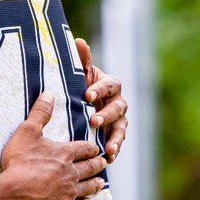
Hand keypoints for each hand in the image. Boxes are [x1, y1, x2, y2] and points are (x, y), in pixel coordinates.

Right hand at [0, 93, 108, 199]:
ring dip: (96, 183)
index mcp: (65, 153)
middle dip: (98, 163)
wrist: (16, 192)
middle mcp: (72, 172)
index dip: (91, 147)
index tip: (95, 147)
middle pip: (91, 167)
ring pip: (89, 187)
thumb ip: (40, 113)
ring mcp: (70, 192)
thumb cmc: (20, 162)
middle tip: (103, 162)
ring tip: (101, 182)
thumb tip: (49, 94)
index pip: (85, 148)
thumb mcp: (27, 132)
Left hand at [75, 38, 127, 161]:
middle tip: (94, 121)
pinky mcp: (114, 134)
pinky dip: (114, 149)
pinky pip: (117, 142)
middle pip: (118, 107)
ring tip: (108, 148)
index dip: (100, 89)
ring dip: (115, 137)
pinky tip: (109, 158)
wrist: (79, 103)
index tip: (87, 94)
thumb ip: (81, 60)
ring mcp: (118, 119)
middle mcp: (117, 101)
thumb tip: (78, 41)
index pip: (110, 84)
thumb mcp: (78, 74)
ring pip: (121, 127)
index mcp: (109, 84)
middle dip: (107, 114)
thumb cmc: (78, 85)